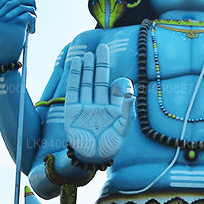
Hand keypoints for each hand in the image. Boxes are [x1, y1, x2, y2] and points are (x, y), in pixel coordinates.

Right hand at [0, 0, 35, 65]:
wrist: (0, 62)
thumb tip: (5, 18)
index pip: (4, 1)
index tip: (22, 0)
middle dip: (26, 1)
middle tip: (33, 7)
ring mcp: (8, 19)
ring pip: (25, 6)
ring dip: (32, 12)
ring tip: (33, 22)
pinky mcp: (17, 24)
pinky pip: (30, 15)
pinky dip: (34, 21)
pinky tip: (32, 31)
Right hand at [64, 45, 133, 162]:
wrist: (91, 156)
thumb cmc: (110, 144)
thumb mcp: (123, 128)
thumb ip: (128, 111)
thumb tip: (131, 95)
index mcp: (114, 107)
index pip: (117, 88)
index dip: (119, 82)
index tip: (120, 84)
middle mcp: (100, 104)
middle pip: (101, 80)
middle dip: (101, 65)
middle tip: (102, 48)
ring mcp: (86, 105)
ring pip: (87, 82)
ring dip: (88, 68)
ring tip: (88, 54)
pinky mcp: (72, 109)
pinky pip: (73, 90)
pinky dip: (75, 76)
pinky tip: (76, 64)